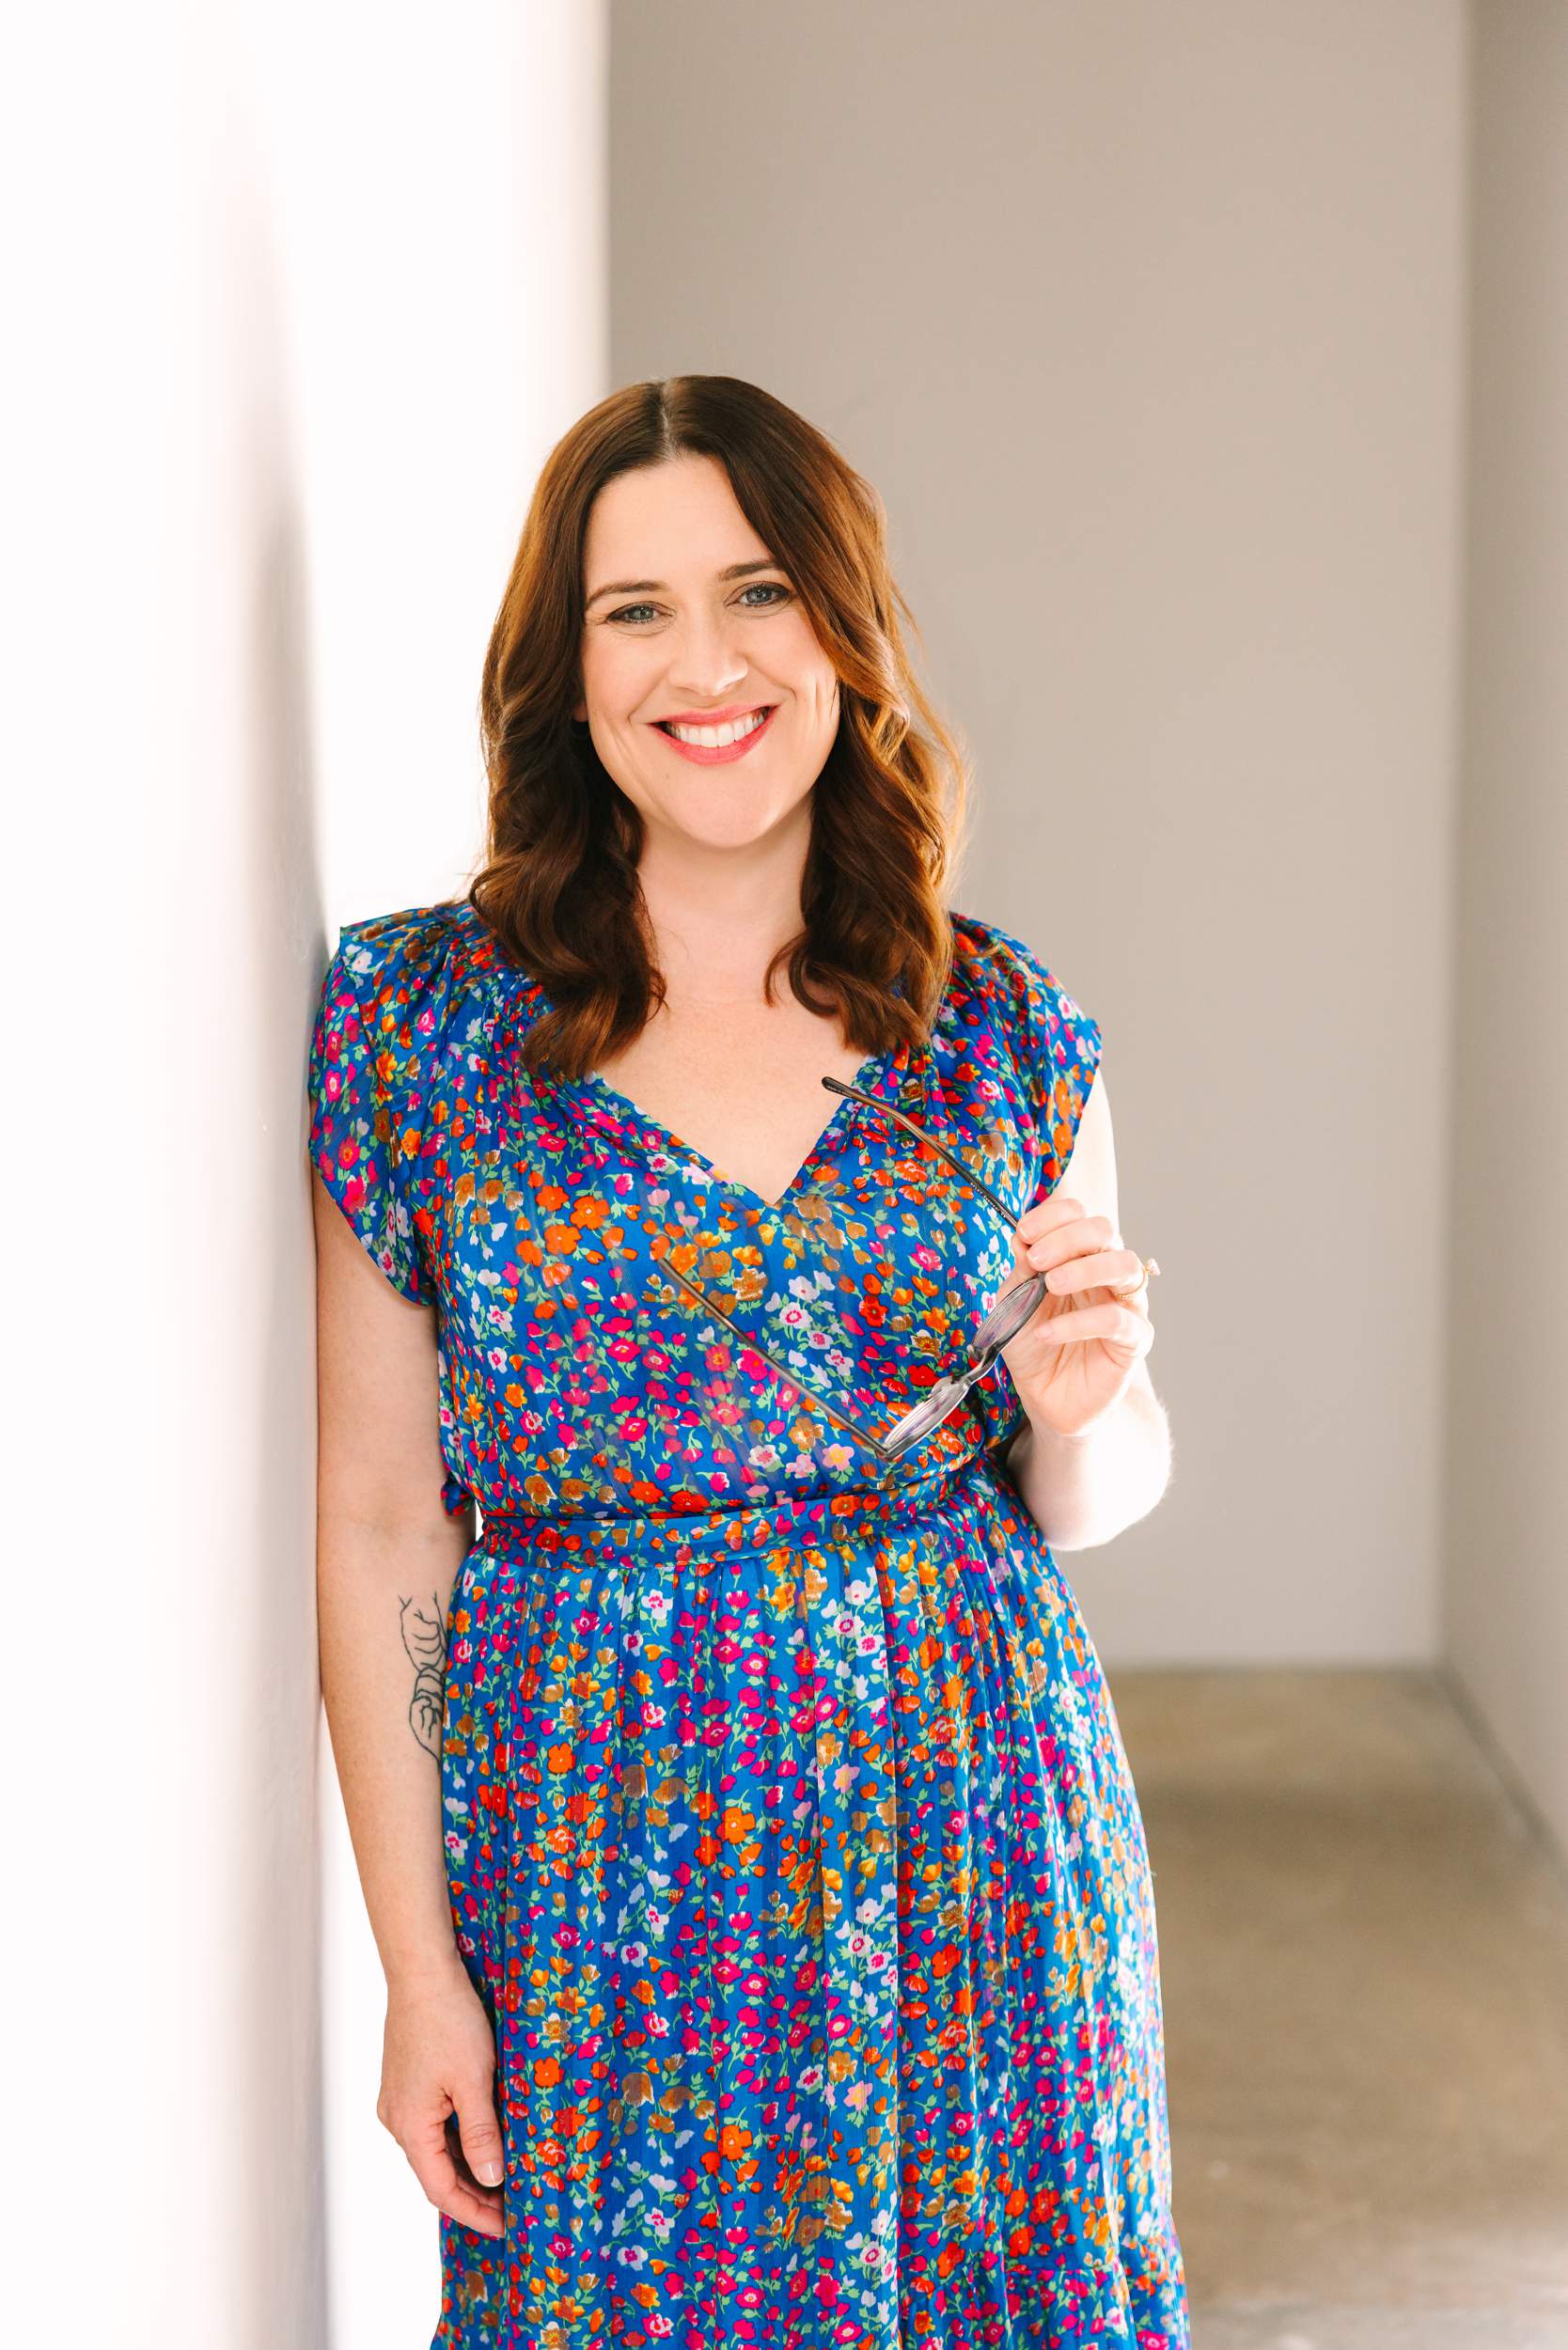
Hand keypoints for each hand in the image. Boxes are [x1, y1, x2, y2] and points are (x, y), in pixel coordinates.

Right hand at [378, 1955, 506, 2238]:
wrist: (422, 1971)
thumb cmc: (449, 2021)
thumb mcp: (473, 2080)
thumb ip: (481, 2134)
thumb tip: (492, 2179)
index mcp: (410, 2126)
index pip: (440, 2189)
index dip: (473, 2212)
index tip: (504, 2227)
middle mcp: (397, 2119)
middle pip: (435, 2172)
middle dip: (473, 2194)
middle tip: (511, 2208)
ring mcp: (400, 2100)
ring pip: (434, 2148)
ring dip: (466, 2166)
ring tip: (503, 2178)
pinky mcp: (407, 2081)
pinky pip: (432, 2125)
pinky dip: (457, 2140)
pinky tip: (482, 2139)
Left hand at [995, 1191, 1155, 1440]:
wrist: (1047, 1395)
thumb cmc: (1033, 1343)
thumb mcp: (1015, 1299)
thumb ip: (1022, 1268)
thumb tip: (1024, 1235)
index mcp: (1078, 1254)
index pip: (1078, 1215)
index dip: (1052, 1217)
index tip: (1024, 1234)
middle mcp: (1106, 1271)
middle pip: (1104, 1230)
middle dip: (1067, 1237)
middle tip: (1036, 1260)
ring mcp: (1125, 1302)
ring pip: (1123, 1264)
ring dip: (1084, 1268)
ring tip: (1051, 1285)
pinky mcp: (1134, 1339)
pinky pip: (1117, 1320)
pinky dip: (1079, 1322)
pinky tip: (1049, 1333)